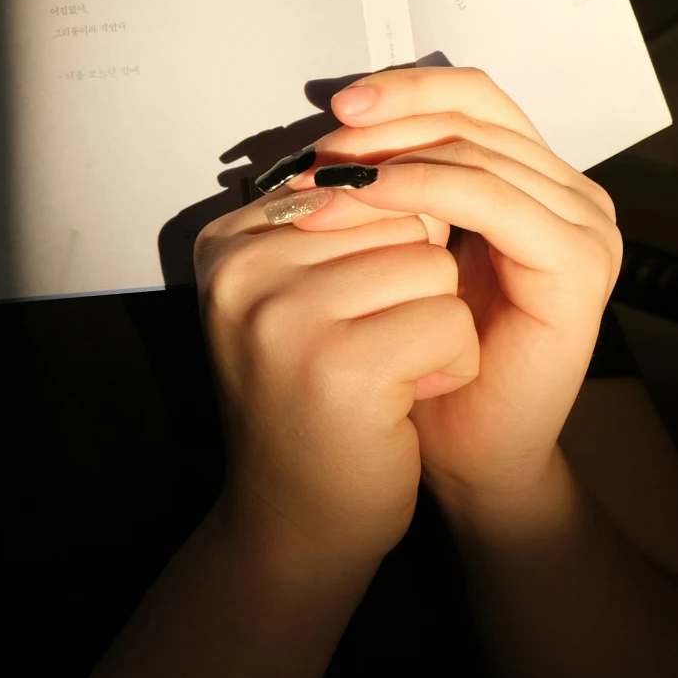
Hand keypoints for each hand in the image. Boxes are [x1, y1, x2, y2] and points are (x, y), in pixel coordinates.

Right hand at [193, 181, 478, 573]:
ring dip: (438, 324)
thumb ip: (336, 224)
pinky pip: (450, 319)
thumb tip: (416, 151)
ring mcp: (283, 317)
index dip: (385, 250)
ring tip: (389, 374)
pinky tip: (405, 404)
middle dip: (415, 283)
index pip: (356, 184)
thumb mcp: (299, 295)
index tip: (347, 315)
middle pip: (398, 218)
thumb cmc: (313, 401)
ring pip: (432, 265)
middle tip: (370, 350)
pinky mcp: (340, 366)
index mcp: (226, 241)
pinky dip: (451, 363)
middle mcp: (241, 269)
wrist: (295, 525)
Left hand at [290, 66, 621, 518]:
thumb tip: (325, 130)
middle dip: (389, 124)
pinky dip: (422, 187)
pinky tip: (367, 197)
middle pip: (473, 115)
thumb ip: (391, 184)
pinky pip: (491, 199)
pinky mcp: (578, 261)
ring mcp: (582, 224)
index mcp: (532, 178)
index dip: (404, 90)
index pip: (471, 97)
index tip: (334, 107)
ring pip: (475, 152)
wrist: (466, 454)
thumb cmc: (425, 359)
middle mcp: (568, 192)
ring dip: (389, 158)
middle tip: (322, 145)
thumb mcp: (402, 249)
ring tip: (325, 181)